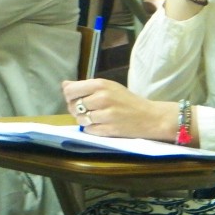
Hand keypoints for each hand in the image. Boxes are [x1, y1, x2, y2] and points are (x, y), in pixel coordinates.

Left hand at [61, 78, 178, 141]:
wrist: (150, 117)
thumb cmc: (127, 100)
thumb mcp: (108, 87)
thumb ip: (86, 86)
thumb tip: (64, 84)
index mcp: (101, 84)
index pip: (70, 90)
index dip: (69, 96)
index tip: (75, 99)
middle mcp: (102, 98)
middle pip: (73, 106)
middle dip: (75, 110)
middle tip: (86, 110)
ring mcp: (106, 114)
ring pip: (80, 119)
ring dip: (83, 120)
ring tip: (94, 118)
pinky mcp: (109, 129)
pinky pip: (89, 130)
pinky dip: (91, 129)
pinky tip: (100, 125)